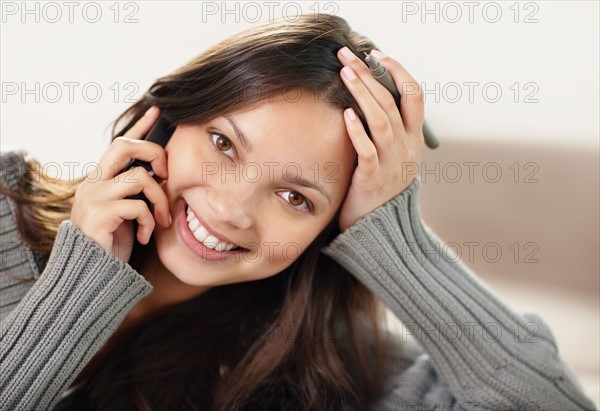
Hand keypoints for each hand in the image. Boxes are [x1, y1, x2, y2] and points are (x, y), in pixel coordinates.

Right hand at [69, 106, 170, 262]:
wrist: (91, 274)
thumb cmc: (112, 242)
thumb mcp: (128, 212)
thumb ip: (138, 192)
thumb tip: (163, 176)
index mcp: (101, 179)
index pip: (120, 144)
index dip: (140, 126)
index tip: (157, 110)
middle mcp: (93, 183)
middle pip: (124, 146)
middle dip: (153, 153)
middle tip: (167, 174)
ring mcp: (94, 198)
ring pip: (139, 177)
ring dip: (160, 198)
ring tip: (162, 220)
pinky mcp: (99, 215)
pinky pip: (137, 206)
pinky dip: (149, 221)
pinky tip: (146, 236)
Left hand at [336, 47, 424, 231]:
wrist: (381, 227)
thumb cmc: (382, 187)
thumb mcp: (395, 156)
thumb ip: (391, 130)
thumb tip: (372, 98)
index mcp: (414, 138)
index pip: (415, 95)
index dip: (398, 71)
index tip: (377, 55)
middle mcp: (407, 146)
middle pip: (392, 101)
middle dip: (369, 74)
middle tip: (347, 56)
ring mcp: (392, 162)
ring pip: (381, 120)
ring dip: (363, 94)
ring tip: (345, 74)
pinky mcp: (373, 178)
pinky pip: (367, 151)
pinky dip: (358, 131)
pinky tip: (346, 114)